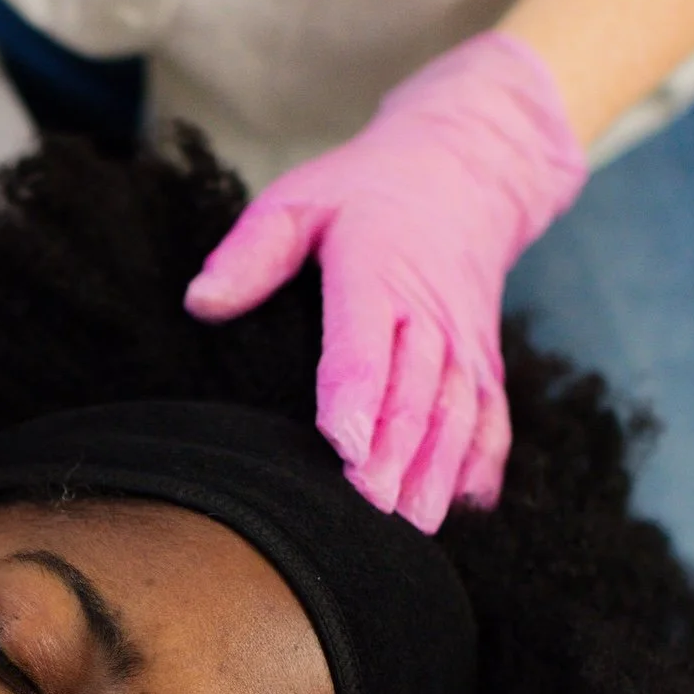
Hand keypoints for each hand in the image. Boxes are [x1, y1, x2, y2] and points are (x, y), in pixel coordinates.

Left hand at [185, 32, 584, 531]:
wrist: (465, 169)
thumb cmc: (364, 193)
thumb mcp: (300, 198)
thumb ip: (252, 251)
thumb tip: (201, 301)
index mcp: (378, 268)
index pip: (364, 341)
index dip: (356, 396)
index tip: (346, 447)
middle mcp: (428, 310)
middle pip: (415, 390)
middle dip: (397, 453)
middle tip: (373, 509)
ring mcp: (464, 340)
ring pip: (458, 410)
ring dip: (440, 469)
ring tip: (417, 524)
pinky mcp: (484, 359)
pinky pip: (492, 414)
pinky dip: (484, 461)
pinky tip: (467, 505)